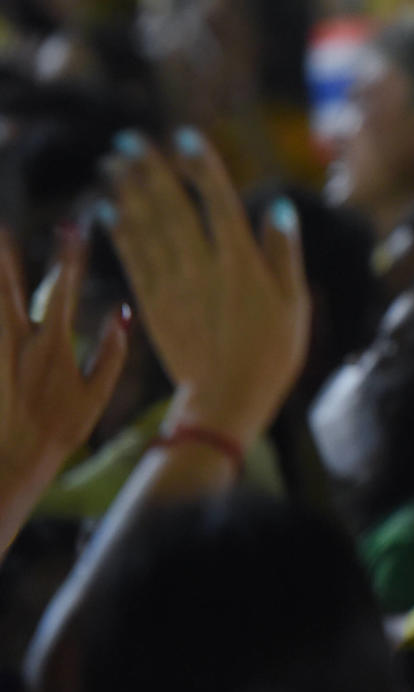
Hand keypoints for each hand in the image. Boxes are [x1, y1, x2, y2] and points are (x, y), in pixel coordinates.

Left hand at [0, 226, 127, 499]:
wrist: (9, 464)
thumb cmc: (57, 434)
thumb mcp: (95, 398)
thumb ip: (110, 355)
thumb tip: (122, 316)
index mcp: (53, 346)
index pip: (64, 289)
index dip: (69, 255)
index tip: (71, 227)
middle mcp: (19, 343)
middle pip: (10, 287)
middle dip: (7, 255)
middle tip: (1, 227)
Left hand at [100, 130, 308, 443]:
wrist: (226, 400)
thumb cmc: (271, 353)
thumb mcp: (295, 304)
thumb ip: (285, 253)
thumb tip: (279, 206)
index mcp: (242, 263)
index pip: (218, 201)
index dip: (201, 166)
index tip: (185, 136)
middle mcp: (203, 267)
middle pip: (172, 207)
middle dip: (149, 170)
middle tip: (129, 139)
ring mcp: (173, 285)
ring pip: (146, 228)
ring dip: (127, 192)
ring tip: (113, 162)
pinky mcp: (152, 303)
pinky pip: (132, 259)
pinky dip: (119, 232)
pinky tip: (108, 209)